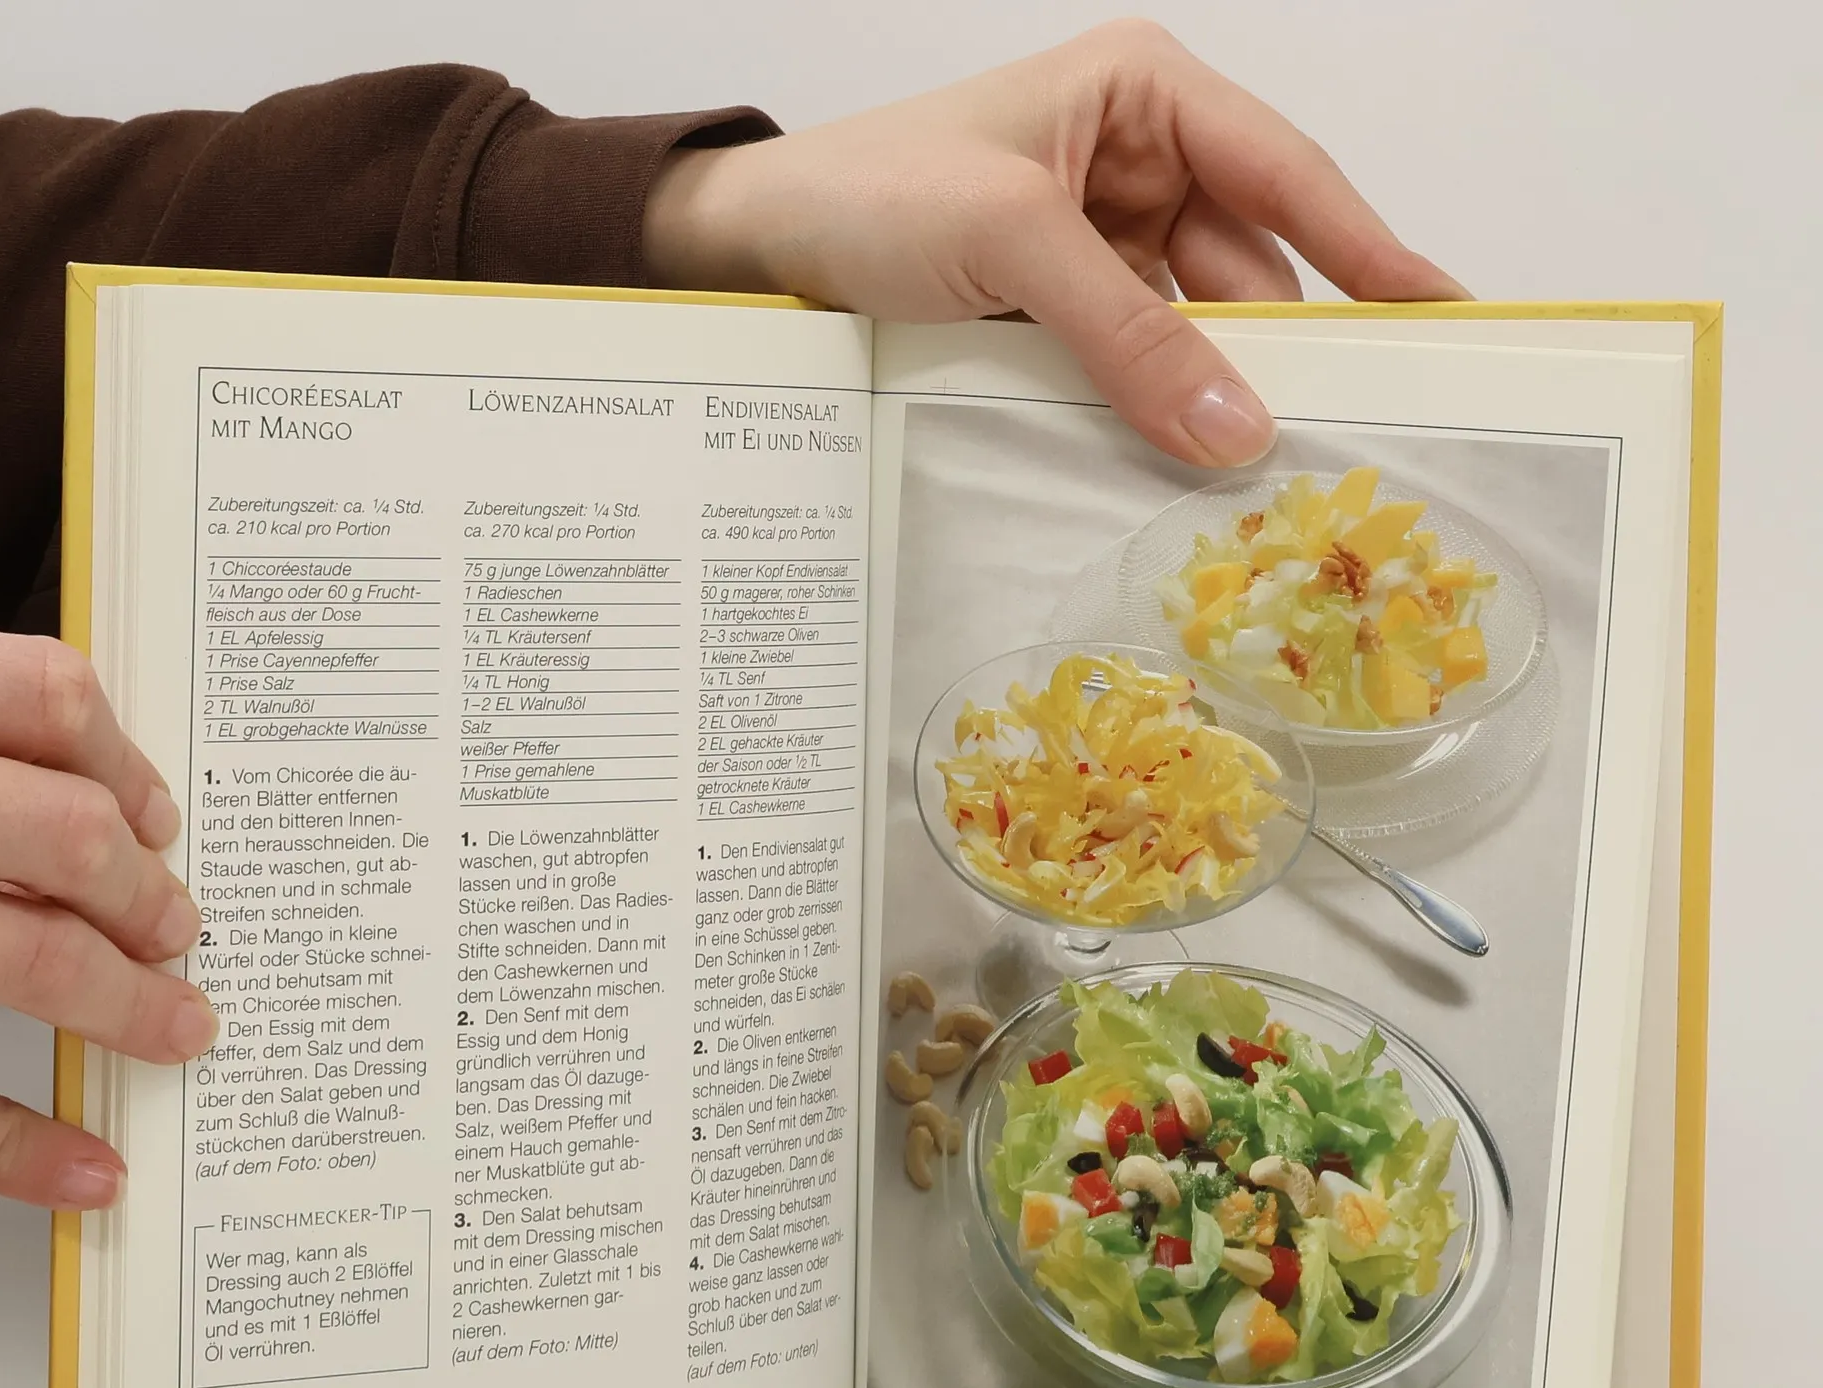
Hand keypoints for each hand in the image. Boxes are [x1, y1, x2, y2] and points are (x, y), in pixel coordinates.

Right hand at [0, 630, 215, 1208]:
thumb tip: (96, 804)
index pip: (38, 698)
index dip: (125, 766)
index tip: (159, 821)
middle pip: (55, 833)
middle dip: (147, 898)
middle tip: (178, 933)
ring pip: (8, 957)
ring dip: (122, 1006)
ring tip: (174, 1028)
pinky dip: (14, 1145)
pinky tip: (83, 1169)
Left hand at [645, 18, 1466, 465]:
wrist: (757, 250)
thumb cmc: (869, 193)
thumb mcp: (1011, 243)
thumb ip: (1128, 334)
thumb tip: (1233, 427)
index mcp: (1145, 97)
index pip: (1288, 178)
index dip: (1372, 253)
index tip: (1447, 318)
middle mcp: (1137, 163)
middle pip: (1251, 267)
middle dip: (1287, 350)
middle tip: (1351, 437)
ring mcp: (1101, 244)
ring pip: (1197, 329)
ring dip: (1216, 394)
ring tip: (1263, 474)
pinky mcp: (1062, 314)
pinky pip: (1137, 365)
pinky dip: (1157, 411)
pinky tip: (1182, 462)